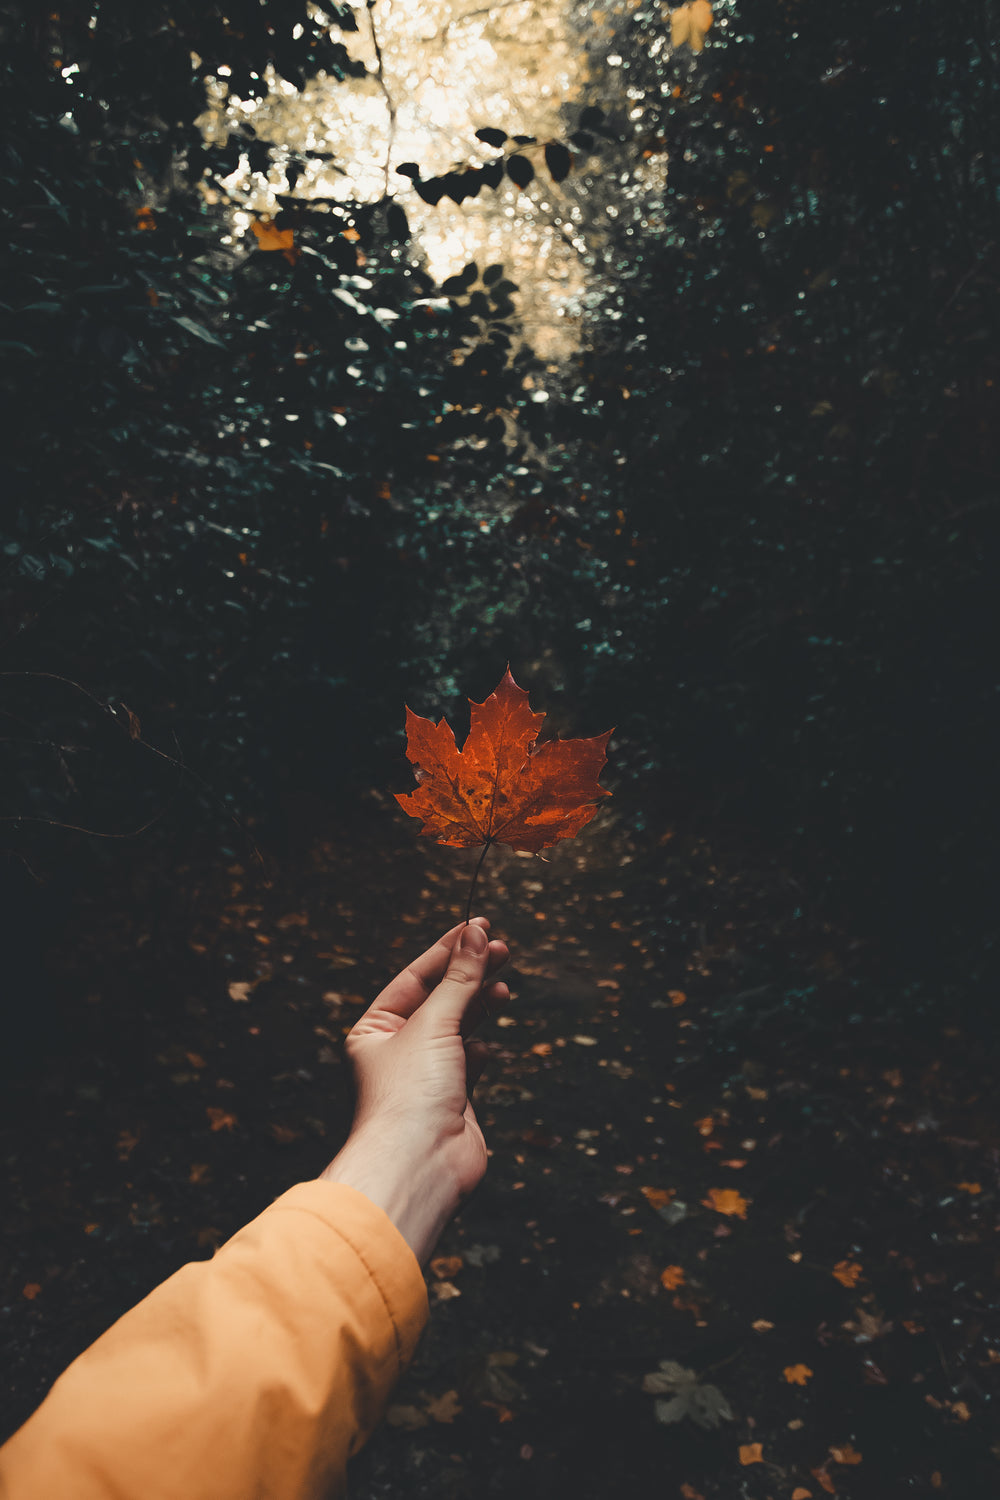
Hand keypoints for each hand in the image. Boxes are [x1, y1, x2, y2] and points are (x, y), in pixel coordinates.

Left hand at [318, 917, 509, 1264]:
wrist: (420, 1166)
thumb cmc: (410, 1095)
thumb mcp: (435, 1022)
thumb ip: (460, 977)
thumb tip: (475, 932)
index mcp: (374, 1030)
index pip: (415, 977)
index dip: (448, 950)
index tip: (479, 926)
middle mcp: (395, 1051)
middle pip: (438, 1000)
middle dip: (469, 974)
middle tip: (501, 949)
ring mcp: (424, 1077)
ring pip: (456, 1030)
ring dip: (478, 1007)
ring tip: (503, 985)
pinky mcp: (450, 1101)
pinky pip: (468, 1065)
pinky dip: (480, 1051)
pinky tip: (487, 1044)